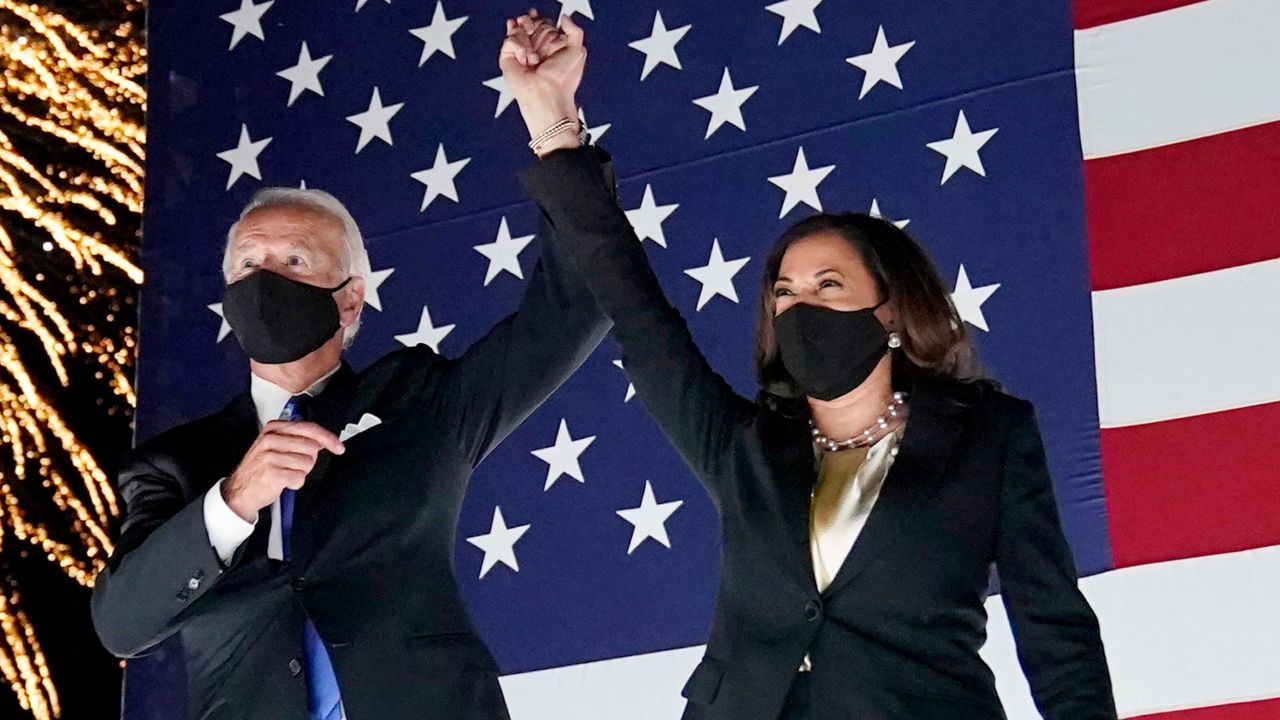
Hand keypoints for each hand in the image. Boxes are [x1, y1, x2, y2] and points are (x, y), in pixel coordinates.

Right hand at [222, 420, 344, 521]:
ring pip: (307, 463)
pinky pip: (299, 478)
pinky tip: (283, 482)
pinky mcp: (272, 473)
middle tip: (292, 466)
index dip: (328, 438)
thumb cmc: (261, 469)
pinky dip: (295, 483)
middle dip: (308, 460)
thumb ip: (298, 438)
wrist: (240, 491)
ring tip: (285, 473)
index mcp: (273, 428)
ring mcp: (270, 456)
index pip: (309, 428)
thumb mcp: (275, 446)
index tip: (338, 446)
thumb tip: (323, 439)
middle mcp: (270, 439)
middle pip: (311, 447)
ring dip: (300, 473)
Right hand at [500, 10, 586, 146]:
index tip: (545, 28)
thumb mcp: (577, 51)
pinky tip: (526, 60)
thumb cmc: (563, 79)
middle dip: (533, 26)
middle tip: (538, 41)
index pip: (542, 23)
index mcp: (549, 46)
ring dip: (527, 39)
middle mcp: (534, 48)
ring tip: (534, 58)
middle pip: (529, 23)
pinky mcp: (508, 58)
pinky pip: (510, 40)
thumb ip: (575, 31)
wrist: (549, 94)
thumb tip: (563, 18)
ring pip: (518, 29)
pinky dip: (519, 47)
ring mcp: (520, 53)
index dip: (542, 22)